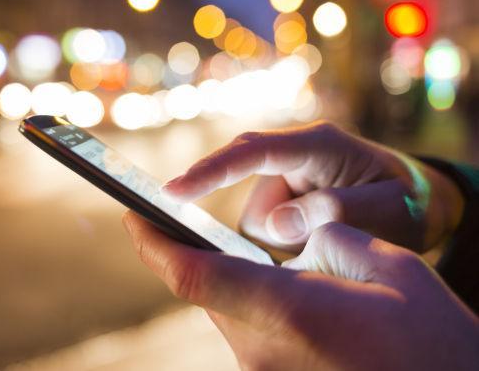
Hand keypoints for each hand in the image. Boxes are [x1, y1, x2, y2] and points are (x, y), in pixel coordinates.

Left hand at [122, 211, 478, 370]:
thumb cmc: (430, 338)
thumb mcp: (390, 265)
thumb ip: (328, 237)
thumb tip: (292, 234)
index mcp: (290, 312)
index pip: (195, 273)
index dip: (155, 243)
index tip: (134, 215)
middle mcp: (266, 350)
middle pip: (205, 289)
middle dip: (191, 253)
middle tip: (183, 221)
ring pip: (225, 310)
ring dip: (225, 278)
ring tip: (245, 254)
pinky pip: (245, 331)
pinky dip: (246, 302)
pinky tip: (271, 289)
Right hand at [162, 121, 463, 252]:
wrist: (413, 199)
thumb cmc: (405, 200)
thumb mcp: (390, 208)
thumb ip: (337, 211)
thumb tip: (277, 226)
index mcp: (317, 144)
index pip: (253, 152)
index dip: (211, 171)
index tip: (173, 191)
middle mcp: (290, 156)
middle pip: (246, 193)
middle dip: (269, 229)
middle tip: (310, 249)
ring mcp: (281, 179)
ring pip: (255, 224)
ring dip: (284, 246)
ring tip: (333, 244)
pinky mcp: (278, 200)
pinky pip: (262, 234)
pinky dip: (284, 249)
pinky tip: (317, 245)